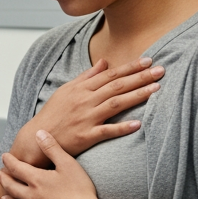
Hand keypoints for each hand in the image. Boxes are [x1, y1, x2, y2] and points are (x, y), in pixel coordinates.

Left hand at [0, 130, 104, 198]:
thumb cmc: (80, 191)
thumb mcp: (68, 164)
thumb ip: (52, 148)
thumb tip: (39, 133)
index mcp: (36, 181)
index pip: (16, 168)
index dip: (9, 161)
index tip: (4, 157)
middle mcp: (31, 198)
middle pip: (11, 188)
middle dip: (4, 180)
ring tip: (4, 198)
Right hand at [15, 57, 162, 167]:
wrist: (37, 137)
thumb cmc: (53, 114)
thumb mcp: (67, 91)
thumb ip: (87, 76)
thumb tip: (104, 62)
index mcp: (81, 89)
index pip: (110, 74)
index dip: (130, 67)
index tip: (148, 60)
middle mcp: (85, 101)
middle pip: (116, 86)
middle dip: (140, 77)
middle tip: (160, 70)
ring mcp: (86, 118)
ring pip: (115, 104)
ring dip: (137, 95)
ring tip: (156, 88)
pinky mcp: (86, 136)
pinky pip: (107, 131)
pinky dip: (122, 127)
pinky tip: (138, 124)